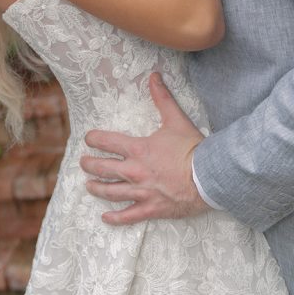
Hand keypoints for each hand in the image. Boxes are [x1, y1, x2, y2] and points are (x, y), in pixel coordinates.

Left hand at [80, 73, 207, 224]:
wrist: (209, 176)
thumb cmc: (193, 148)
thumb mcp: (176, 119)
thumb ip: (162, 97)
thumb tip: (154, 75)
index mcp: (138, 150)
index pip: (108, 143)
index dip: (94, 139)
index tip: (88, 139)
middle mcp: (135, 172)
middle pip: (103, 169)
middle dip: (90, 165)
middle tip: (83, 163)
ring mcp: (142, 192)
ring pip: (111, 193)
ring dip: (97, 188)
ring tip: (88, 186)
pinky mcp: (151, 208)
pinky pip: (128, 216)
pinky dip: (115, 218)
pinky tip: (105, 218)